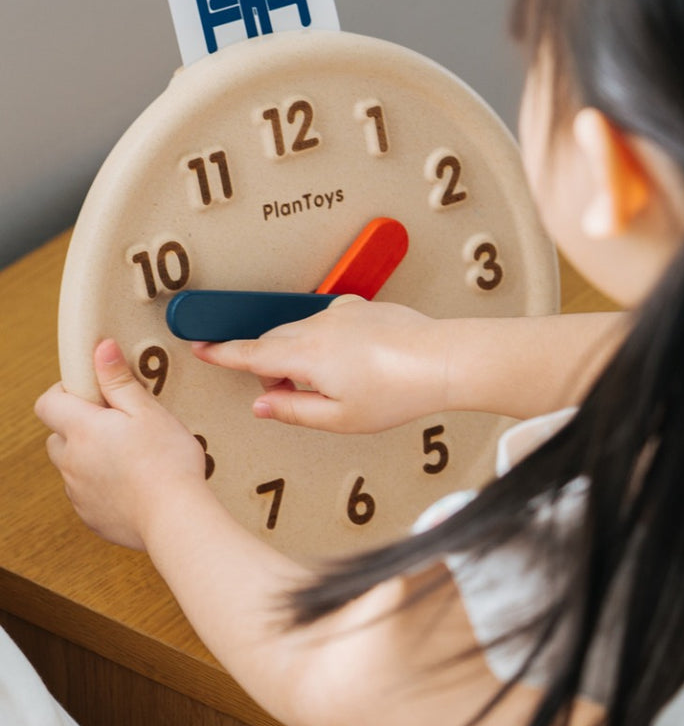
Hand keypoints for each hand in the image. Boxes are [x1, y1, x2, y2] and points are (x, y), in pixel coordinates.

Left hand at [34, 339, 207, 549]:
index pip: (47, 403)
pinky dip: (103, 485)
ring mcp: (77, 492)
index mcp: (81, 430)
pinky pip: (87, 493)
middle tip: (118, 424)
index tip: (93, 392)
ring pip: (73, 466)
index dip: (65, 392)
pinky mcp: (90, 516)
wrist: (174, 518)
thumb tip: (101, 349)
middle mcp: (71, 461)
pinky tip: (134, 483)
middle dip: (80, 426)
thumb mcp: (148, 411)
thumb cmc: (167, 462)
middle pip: (59, 435)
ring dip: (92, 457)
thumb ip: (119, 380)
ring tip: (131, 456)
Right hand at [192, 298, 449, 432]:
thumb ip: (294, 410)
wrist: (442, 359)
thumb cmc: (397, 391)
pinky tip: (348, 362)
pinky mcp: (361, 307)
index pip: (250, 353)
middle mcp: (318, 326)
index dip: (222, 353)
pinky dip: (323, 341)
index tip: (201, 348)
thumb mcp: (339, 418)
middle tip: (281, 391)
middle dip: (267, 364)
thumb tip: (263, 404)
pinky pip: (327, 322)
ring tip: (325, 383)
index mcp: (305, 355)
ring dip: (297, 353)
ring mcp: (340, 313)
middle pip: (273, 341)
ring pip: (300, 330)